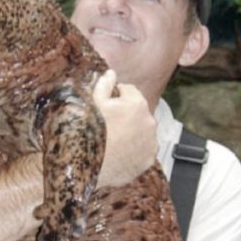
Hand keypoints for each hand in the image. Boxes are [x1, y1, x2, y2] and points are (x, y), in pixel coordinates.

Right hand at [93, 69, 157, 188]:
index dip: (116, 97)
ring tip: (114, 142)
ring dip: (133, 133)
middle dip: (126, 116)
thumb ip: (104, 85)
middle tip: (108, 126)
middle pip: (138, 112)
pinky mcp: (148, 160)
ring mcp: (150, 142)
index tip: (106, 106)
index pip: (129, 91)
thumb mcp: (93, 104)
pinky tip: (120, 154)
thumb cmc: (90, 132)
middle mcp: (149, 121)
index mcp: (137, 104)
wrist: (90, 166)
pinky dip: (135, 151)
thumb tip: (110, 73)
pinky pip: (143, 151)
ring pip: (142, 132)